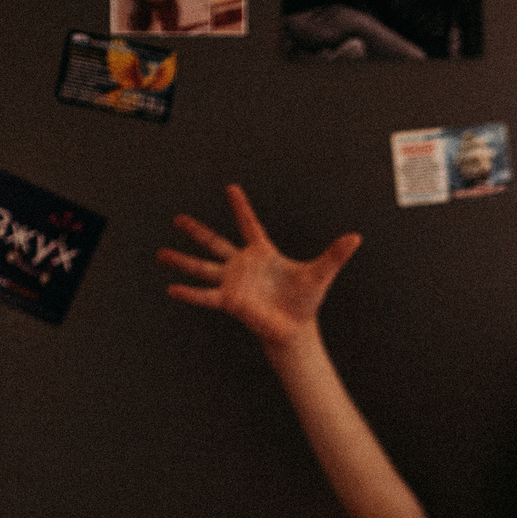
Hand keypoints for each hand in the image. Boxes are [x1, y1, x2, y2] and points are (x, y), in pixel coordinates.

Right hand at [159, 183, 359, 351]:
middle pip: (214, 243)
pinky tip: (171, 289)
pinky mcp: (228, 301)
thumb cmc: (305, 301)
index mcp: (262, 253)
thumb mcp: (320, 274)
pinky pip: (205, 295)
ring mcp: (232, 282)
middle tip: (178, 218)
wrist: (295, 328)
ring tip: (160, 254)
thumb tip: (356, 237)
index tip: (231, 188)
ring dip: (181, 261)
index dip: (241, 208)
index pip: (249, 225)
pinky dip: (189, 293)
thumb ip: (335, 254)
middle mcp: (242, 265)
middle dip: (197, 231)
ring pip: (202, 267)